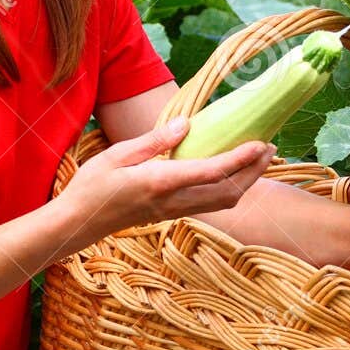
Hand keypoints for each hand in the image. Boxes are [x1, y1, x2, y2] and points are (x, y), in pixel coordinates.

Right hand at [65, 116, 276, 242]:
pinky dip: (230, 188)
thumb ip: (154, 141)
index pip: (210, 172)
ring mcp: (173, 211)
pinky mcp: (171, 214)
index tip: (260, 143)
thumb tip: (187, 125)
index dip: (240, 159)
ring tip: (259, 158)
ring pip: (223, 203)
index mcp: (159, 183)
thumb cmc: (91, 186)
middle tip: (271, 147)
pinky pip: (210, 204)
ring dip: (246, 182)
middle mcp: (172, 201)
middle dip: (254, 172)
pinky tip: (233, 172)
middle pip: (227, 192)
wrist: (78, 223)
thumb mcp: (116, 155)